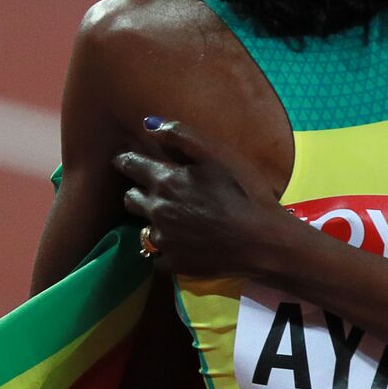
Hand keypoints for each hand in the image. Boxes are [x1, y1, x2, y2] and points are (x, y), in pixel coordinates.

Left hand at [113, 119, 280, 277]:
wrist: (262, 240)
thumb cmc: (244, 192)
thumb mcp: (217, 155)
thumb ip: (182, 136)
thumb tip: (149, 125)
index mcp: (165, 181)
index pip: (130, 166)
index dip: (126, 161)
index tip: (125, 160)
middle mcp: (157, 210)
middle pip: (130, 199)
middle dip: (137, 192)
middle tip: (154, 192)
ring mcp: (164, 240)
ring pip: (143, 229)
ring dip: (153, 223)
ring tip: (173, 222)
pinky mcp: (173, 263)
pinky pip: (158, 257)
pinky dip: (167, 250)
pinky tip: (184, 246)